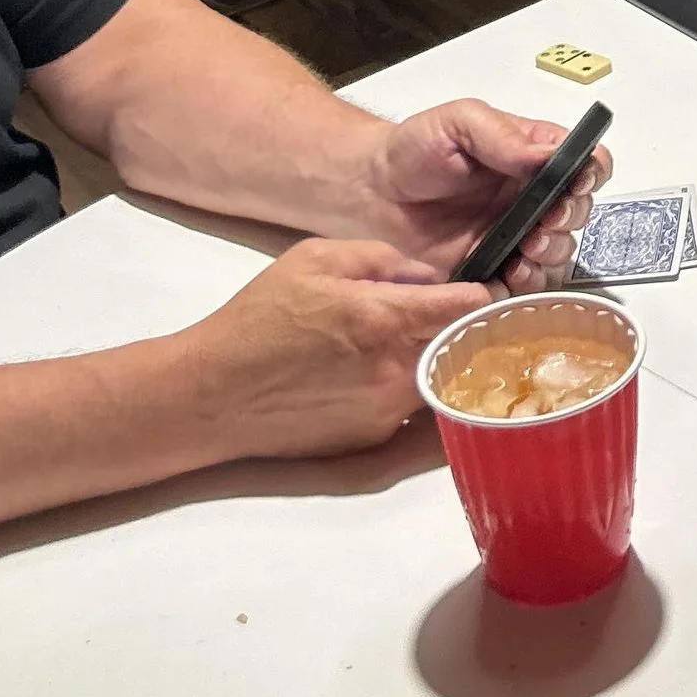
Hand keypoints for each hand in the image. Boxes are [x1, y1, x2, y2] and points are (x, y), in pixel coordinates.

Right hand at [178, 239, 489, 459]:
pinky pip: (413, 408)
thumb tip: (426, 276)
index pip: (466, 308)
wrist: (214, 393)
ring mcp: (386, 410)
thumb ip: (380, 258)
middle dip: (469, 330)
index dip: (482, 294)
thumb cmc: (259, 317)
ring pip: (442, 381)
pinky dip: (413, 389)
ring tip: (424, 345)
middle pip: (464, 348)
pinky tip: (387, 376)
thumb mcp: (313, 259)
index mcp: (383, 319)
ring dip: (443, 362)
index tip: (481, 289)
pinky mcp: (372, 438)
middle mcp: (394, 369)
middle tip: (459, 317)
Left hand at [364, 101, 611, 286]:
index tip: (577, 182)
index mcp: (533, 155)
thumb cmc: (415, 147)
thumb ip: (504, 136)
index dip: (591, 173)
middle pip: (578, 211)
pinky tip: (511, 271)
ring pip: (559, 250)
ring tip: (527, 248)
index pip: (586, 162)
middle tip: (545, 221)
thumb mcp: (460, 122)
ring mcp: (514, 233)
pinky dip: (528, 281)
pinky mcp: (493, 266)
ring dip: (552, 250)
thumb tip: (550, 154)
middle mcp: (532, 195)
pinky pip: (526, 281)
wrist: (370, 191)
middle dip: (569, 217)